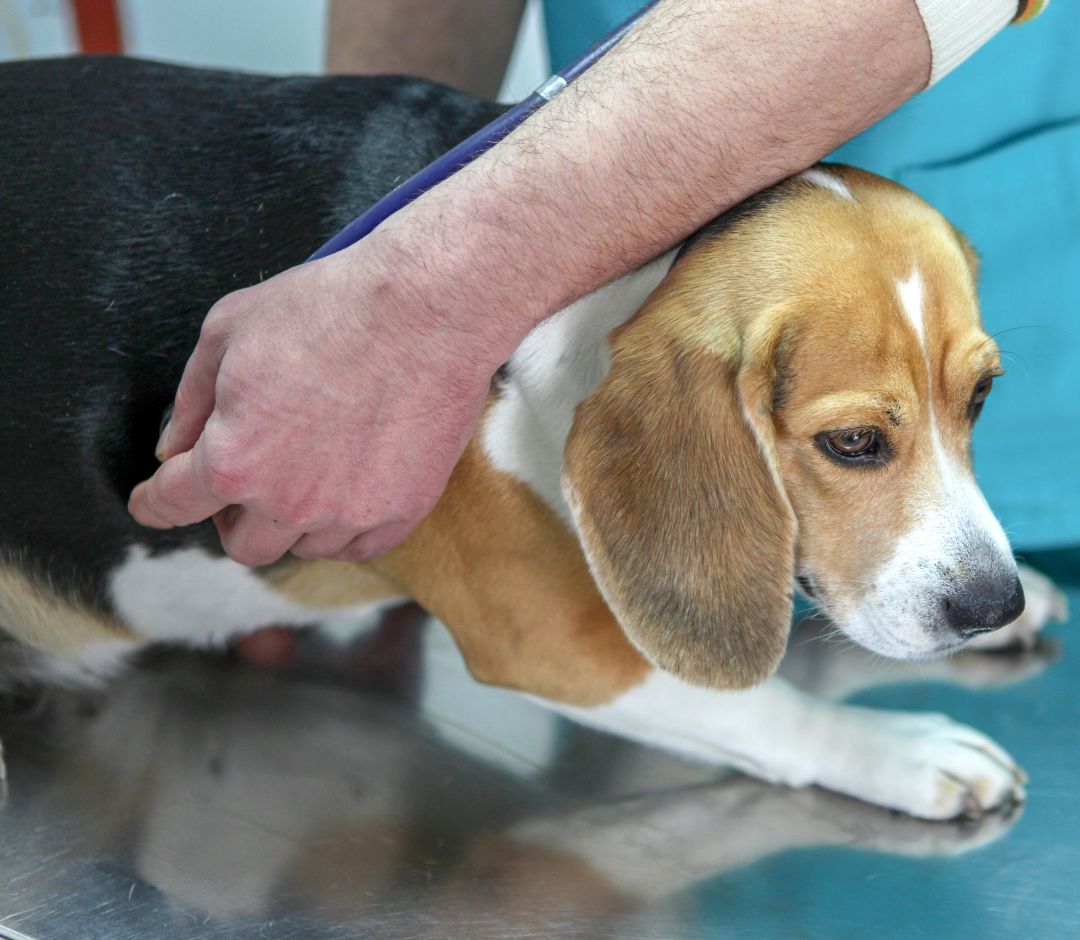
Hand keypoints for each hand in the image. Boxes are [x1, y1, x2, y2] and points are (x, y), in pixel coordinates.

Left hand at [128, 238, 498, 564]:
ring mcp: (349, 514)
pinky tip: (349, 488)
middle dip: (233, 516)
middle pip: (243, 545)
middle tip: (248, 479)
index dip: (153, 503)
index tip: (152, 504)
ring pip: (304, 547)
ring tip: (311, 470)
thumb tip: (172, 448)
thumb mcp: (229, 329)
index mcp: (234, 461)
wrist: (427, 309)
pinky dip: (345, 525)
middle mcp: (288, 502)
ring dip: (294, 520)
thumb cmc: (329, 308)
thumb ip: (191, 399)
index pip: (173, 504)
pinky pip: (359, 546)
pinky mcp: (402, 512)